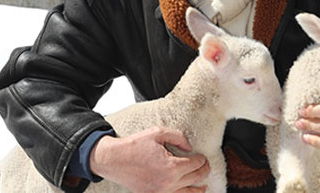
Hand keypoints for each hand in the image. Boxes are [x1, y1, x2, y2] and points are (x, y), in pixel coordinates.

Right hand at [89, 126, 209, 192]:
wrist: (114, 160)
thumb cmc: (134, 146)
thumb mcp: (158, 133)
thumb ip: (179, 137)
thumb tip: (189, 148)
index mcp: (172, 167)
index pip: (196, 165)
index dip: (202, 159)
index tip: (202, 157)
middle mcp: (169, 183)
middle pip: (196, 179)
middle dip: (204, 171)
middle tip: (206, 166)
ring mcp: (161, 192)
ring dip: (198, 189)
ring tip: (204, 187)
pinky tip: (187, 191)